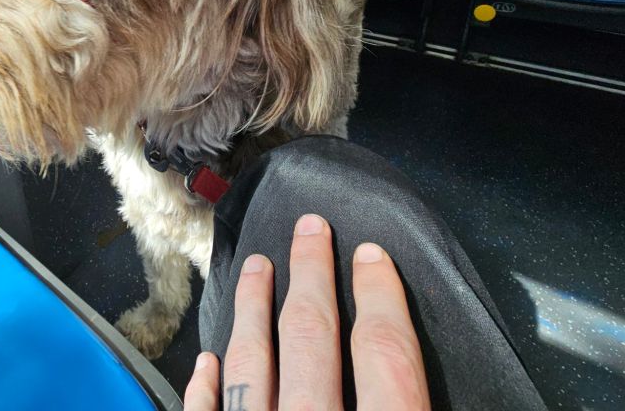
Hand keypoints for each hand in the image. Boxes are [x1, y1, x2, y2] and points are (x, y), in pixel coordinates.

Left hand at [184, 214, 430, 410]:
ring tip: (256, 268)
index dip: (380, 297)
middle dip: (311, 275)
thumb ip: (418, 407)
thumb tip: (418, 383)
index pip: (386, 356)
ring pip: (251, 365)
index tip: (372, 257)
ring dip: (253, 309)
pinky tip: (208, 360)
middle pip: (311, 339)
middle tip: (309, 231)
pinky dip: (206, 386)